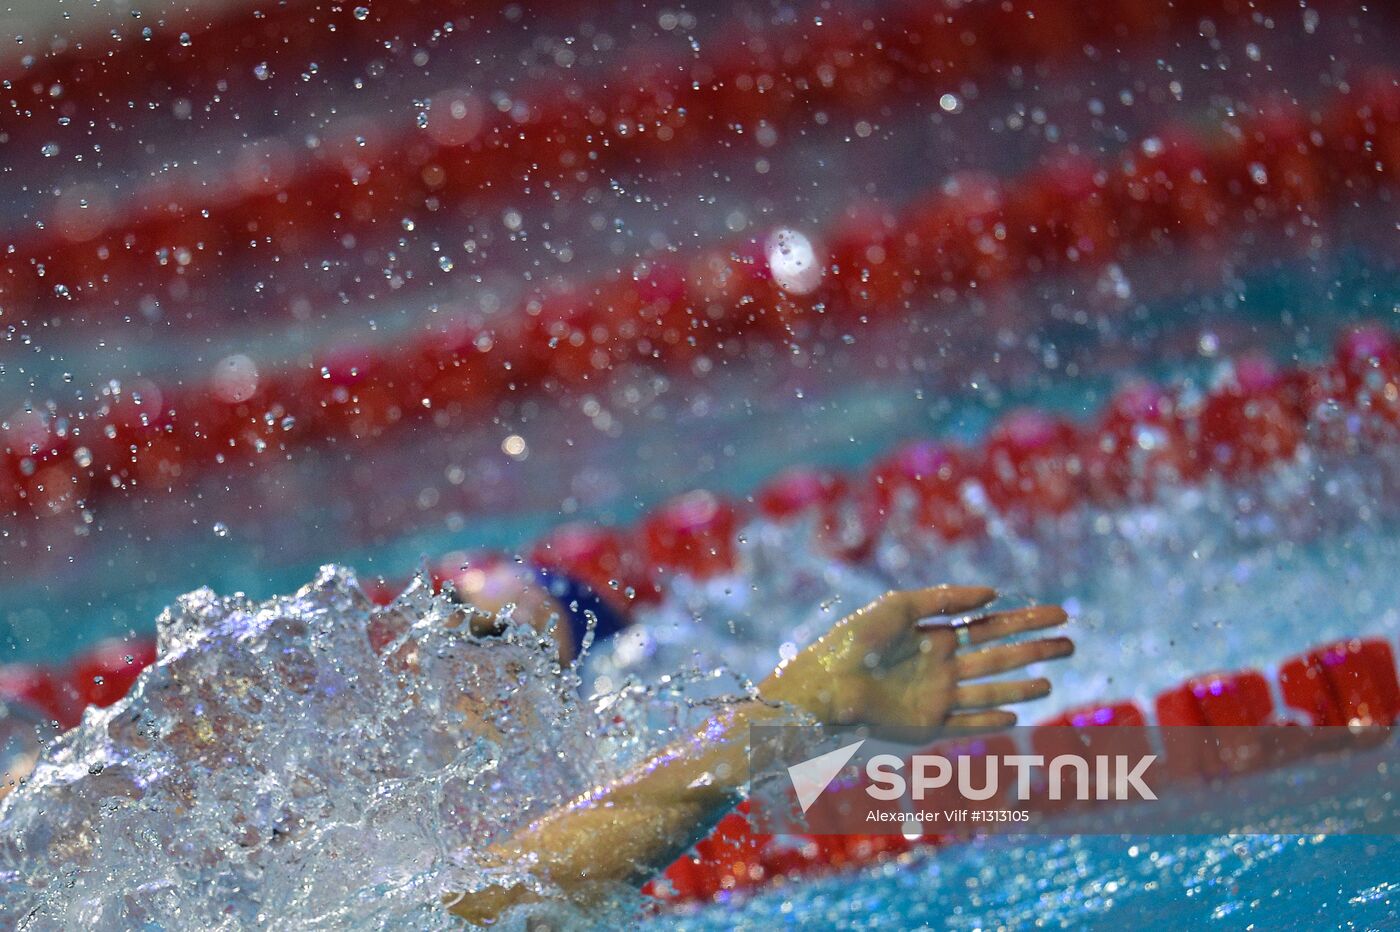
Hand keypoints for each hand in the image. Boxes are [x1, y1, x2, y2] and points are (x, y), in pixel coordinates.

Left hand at [758, 586, 1071, 731]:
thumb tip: (993, 593)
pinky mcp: (926, 726)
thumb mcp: (899, 605)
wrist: (825, 682)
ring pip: (989, 691)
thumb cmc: (854, 639)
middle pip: (997, 656)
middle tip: (1070, 643)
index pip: (988, 626)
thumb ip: (946, 598)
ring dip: (1020, 686)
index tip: (1057, 614)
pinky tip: (1016, 716)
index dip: (1023, 620)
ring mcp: (936, 697)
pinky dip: (991, 721)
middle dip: (1033, 649)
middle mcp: (940, 667)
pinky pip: (967, 724)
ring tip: (1051, 681)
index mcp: (933, 635)